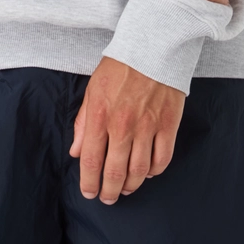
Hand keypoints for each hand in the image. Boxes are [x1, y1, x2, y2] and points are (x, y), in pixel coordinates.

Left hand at [69, 56, 184, 202]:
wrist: (153, 45)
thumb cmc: (120, 66)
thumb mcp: (93, 89)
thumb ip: (83, 122)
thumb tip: (75, 151)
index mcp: (100, 115)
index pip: (91, 160)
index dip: (89, 182)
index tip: (89, 192)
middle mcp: (123, 125)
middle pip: (115, 172)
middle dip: (109, 191)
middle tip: (108, 198)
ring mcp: (148, 127)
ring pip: (139, 171)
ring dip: (131, 185)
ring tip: (125, 188)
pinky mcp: (168, 125)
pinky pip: (162, 160)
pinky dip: (154, 172)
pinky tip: (148, 172)